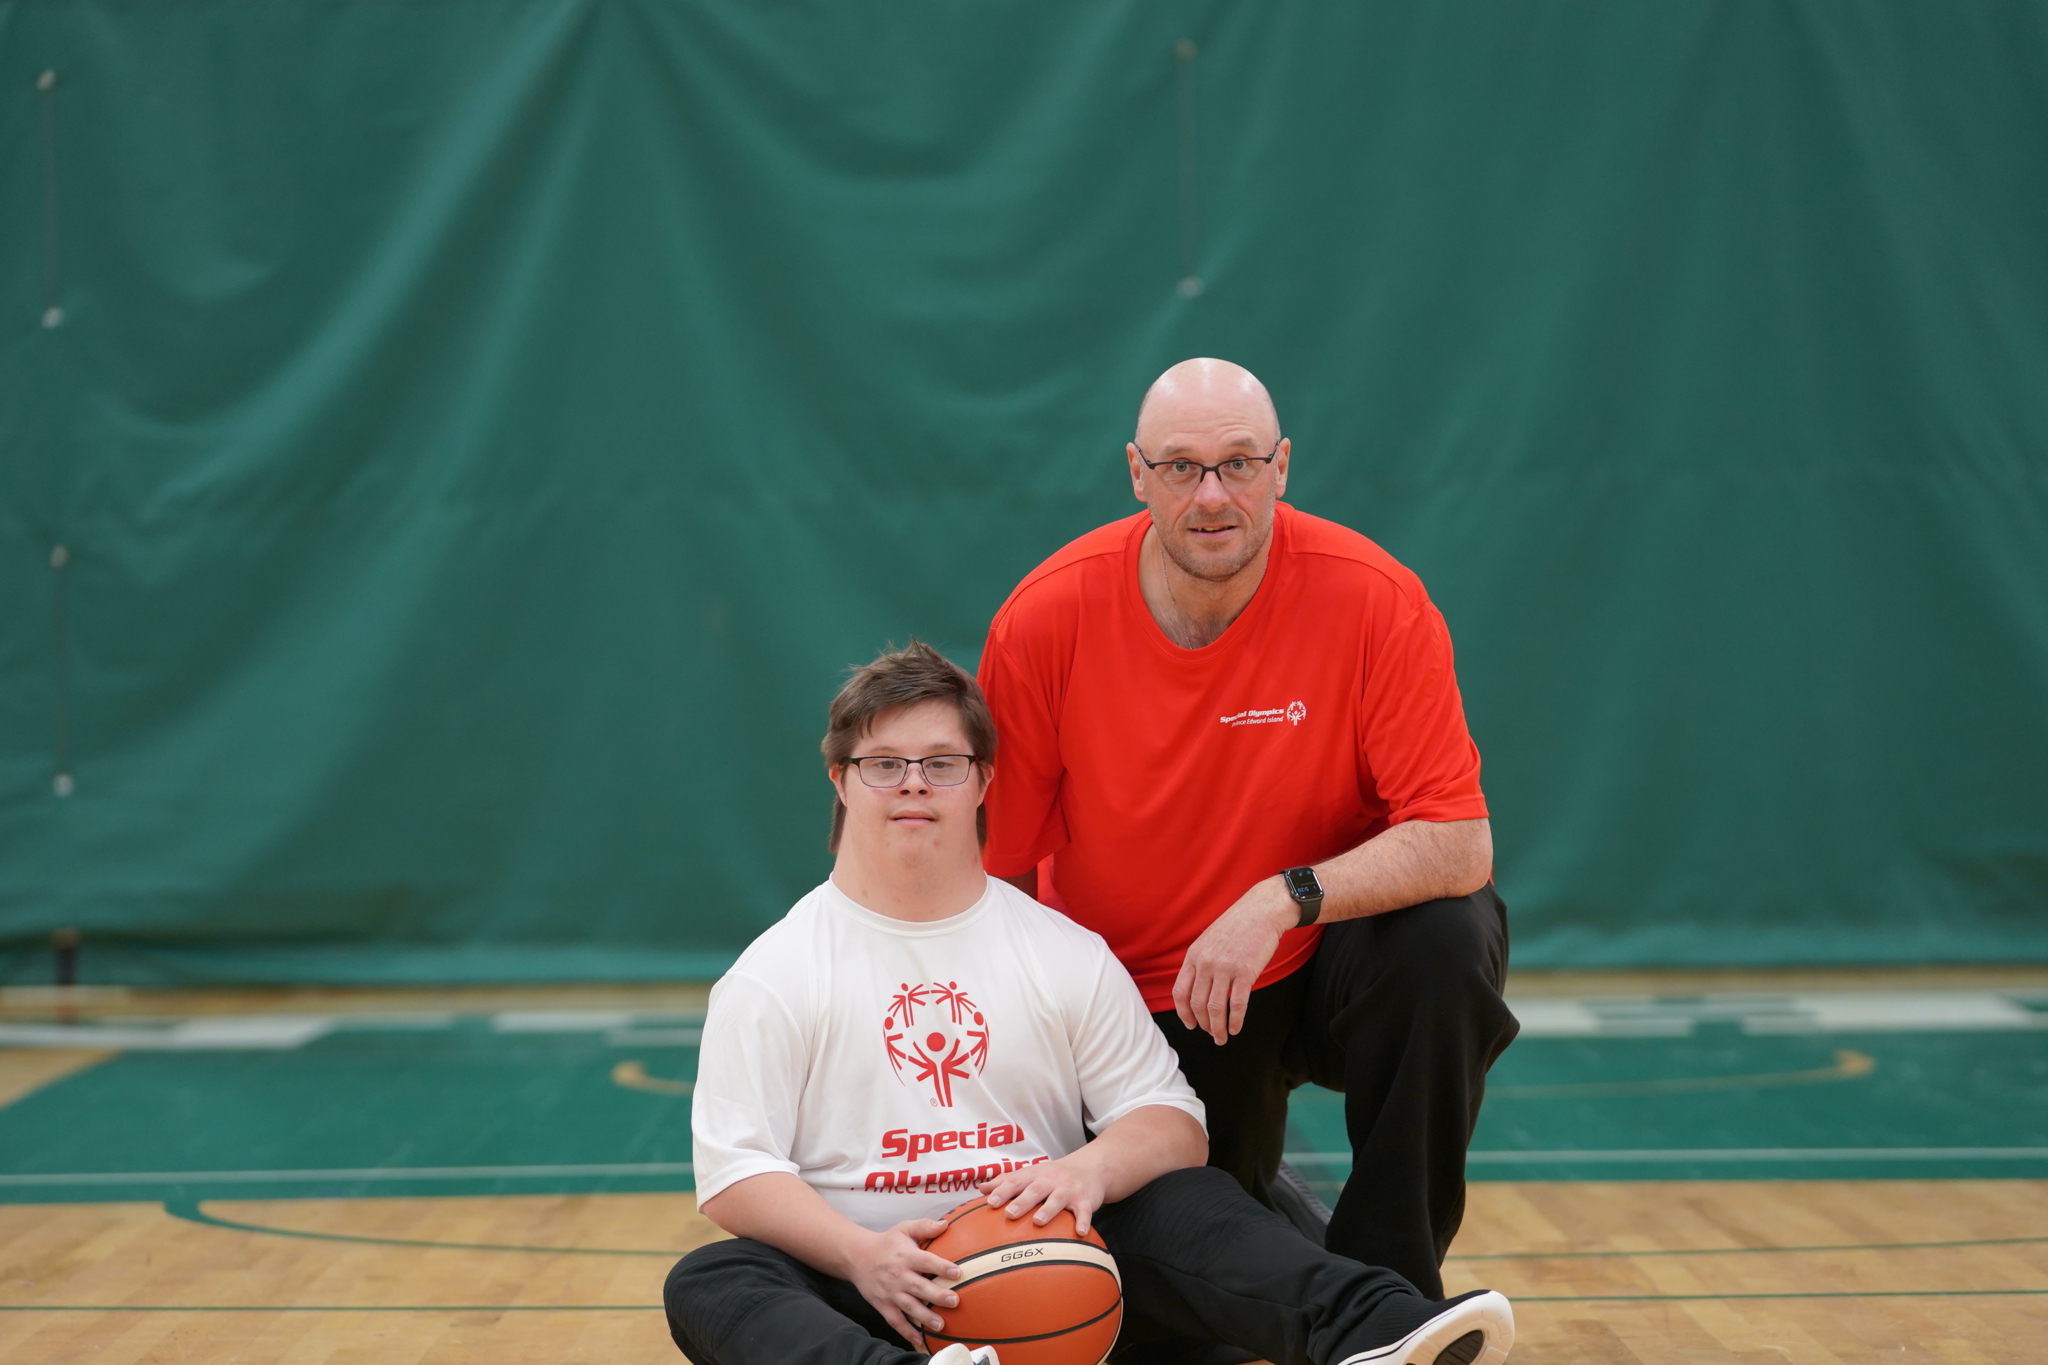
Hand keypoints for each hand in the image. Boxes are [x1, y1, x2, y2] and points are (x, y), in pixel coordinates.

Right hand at [846, 1219, 963, 1347]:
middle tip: (954, 1301)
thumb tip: (946, 1224)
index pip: (925, 1261)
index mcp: (905, 1256)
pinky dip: (906, 1331)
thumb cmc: (887, 1243)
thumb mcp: (904, 1229)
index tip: (957, 1272)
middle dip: (936, 1295)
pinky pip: (895, 1321)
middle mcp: (898, 1275)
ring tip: (940, 1324)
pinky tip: (919, 1340)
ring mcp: (890, 1292)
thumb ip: (925, 1226)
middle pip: (919, 1287)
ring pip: (908, 1306)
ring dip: (924, 1317)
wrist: (857, 1257)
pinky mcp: (883, 1305)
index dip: (941, 1267)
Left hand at [979, 1154, 1109, 1235]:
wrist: (1090, 1168)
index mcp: (1034, 1174)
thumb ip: (1006, 1181)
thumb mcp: (1031, 1174)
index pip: (1016, 1181)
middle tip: (1010, 1213)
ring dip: (1049, 1209)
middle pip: (1035, 1189)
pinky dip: (1083, 1220)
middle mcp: (1051, 1180)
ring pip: (1058, 1198)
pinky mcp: (1085, 1200)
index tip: (991, 1202)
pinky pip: (1085, 1211)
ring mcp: (1068, 1189)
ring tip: (1038, 1222)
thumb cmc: (1053, 1176)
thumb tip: (980, 1188)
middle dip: (1023, 1201)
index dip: (1003, 1191)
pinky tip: (1080, 1232)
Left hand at [1172, 877, 1295, 1043]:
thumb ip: (1201, 962)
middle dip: (1202, 1024)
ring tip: (1222, 1037)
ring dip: (1218, 1028)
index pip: (1180, 992)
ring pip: (1216, 1008)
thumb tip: (1197, 988)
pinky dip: (1236, 1021)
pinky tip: (1236, 1028)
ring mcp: (1225, 968)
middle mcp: (1206, 963)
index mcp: (1194, 956)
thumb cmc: (1237, 926)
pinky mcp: (1246, 972)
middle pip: (1197, 1004)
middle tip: (1210, 1033)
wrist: (1261, 911)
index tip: (1190, 1024)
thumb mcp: (1209, 940)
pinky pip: (1238, 1004)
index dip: (1183, 1013)